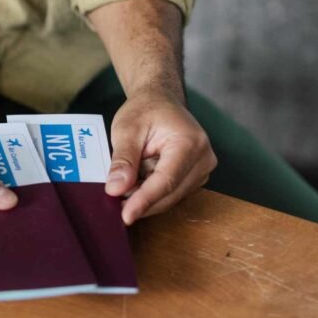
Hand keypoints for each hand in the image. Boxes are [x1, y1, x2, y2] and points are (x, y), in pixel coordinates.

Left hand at [104, 94, 216, 224]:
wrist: (159, 101)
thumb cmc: (145, 110)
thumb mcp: (126, 130)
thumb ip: (123, 159)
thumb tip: (116, 188)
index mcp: (190, 143)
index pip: (166, 180)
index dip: (144, 200)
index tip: (126, 215)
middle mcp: (203, 159)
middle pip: (170, 193)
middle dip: (141, 201)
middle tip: (113, 203)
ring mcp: (202, 170)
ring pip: (170, 197)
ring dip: (145, 197)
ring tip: (123, 185)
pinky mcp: (194, 177)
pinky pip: (171, 193)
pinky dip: (151, 192)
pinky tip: (135, 185)